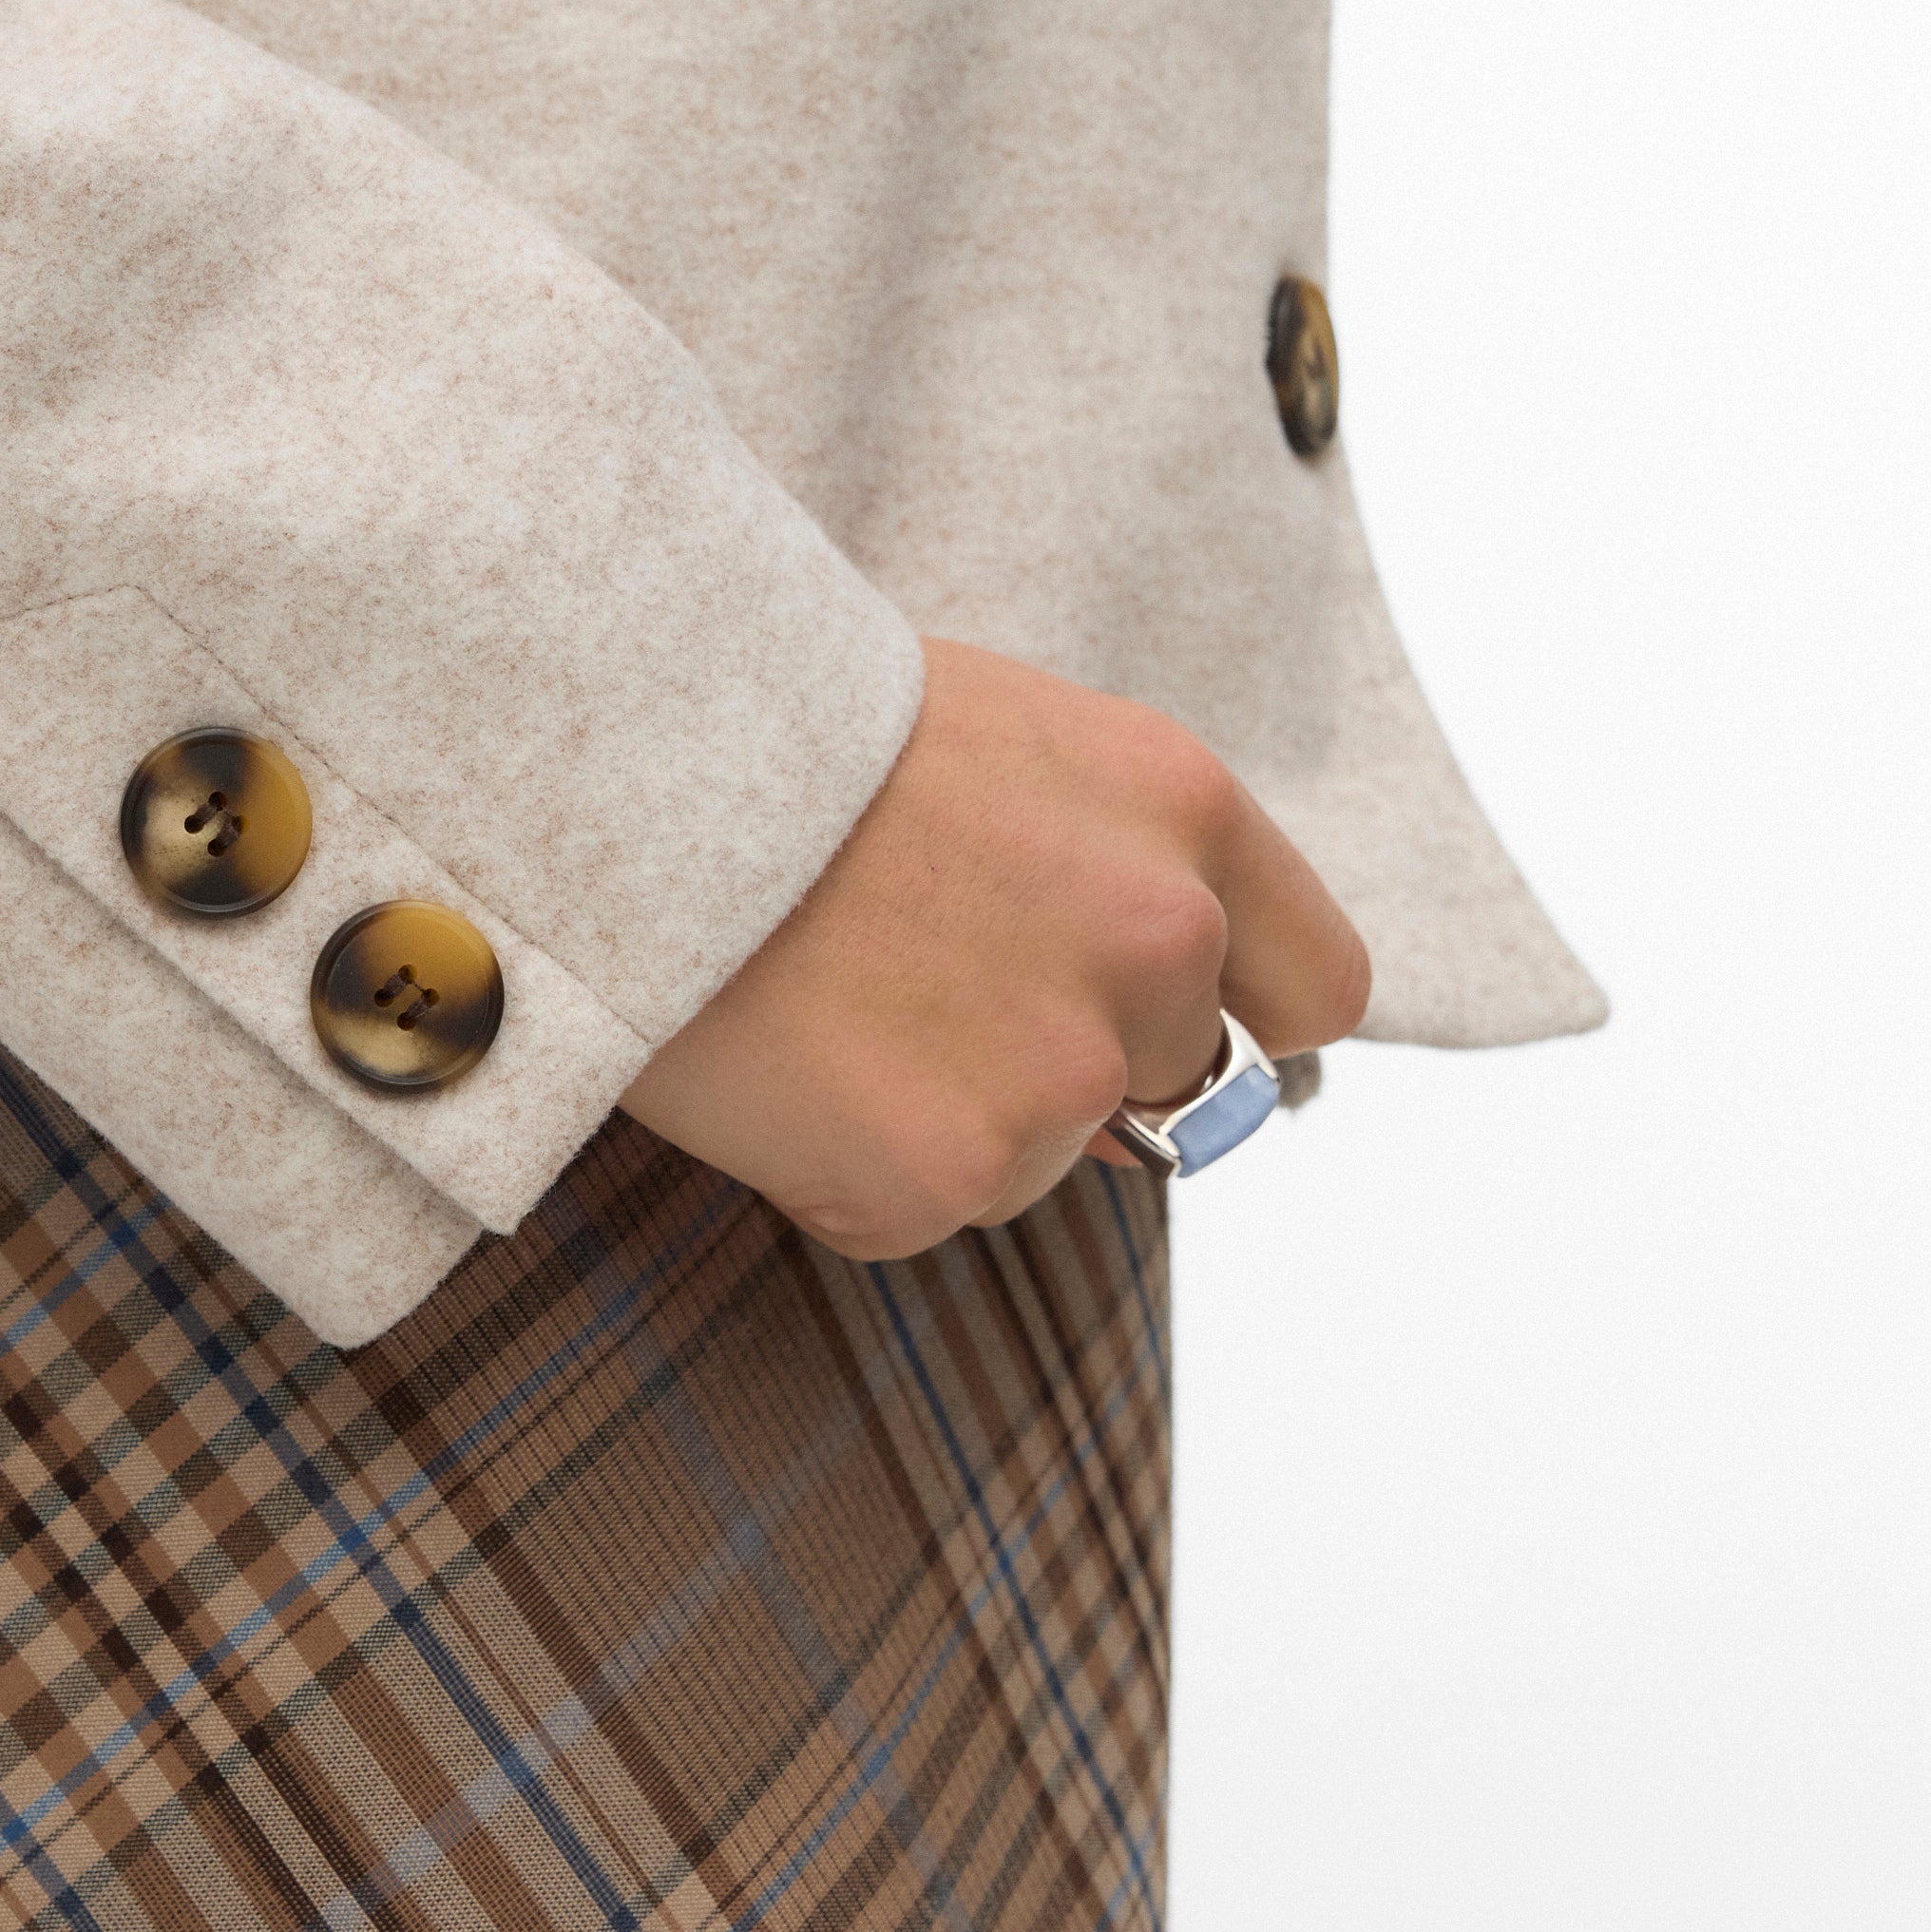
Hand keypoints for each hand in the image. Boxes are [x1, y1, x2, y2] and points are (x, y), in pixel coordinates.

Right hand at [623, 638, 1371, 1258]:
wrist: (613, 760)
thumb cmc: (781, 724)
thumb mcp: (1003, 734)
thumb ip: (1108, 848)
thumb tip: (1150, 972)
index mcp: (1185, 809)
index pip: (1316, 987)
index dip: (1238, 1019)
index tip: (1173, 1027)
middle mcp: (1157, 941)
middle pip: (1172, 1083)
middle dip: (1062, 1056)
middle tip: (913, 988)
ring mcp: (1063, 1069)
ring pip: (1041, 1153)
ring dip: (946, 1111)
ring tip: (819, 1000)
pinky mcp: (948, 1171)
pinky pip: (919, 1206)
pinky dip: (846, 1163)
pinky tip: (774, 1059)